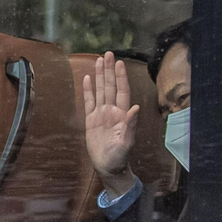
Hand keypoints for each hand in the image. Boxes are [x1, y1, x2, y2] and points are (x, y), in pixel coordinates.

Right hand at [83, 52, 139, 197]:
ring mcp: (101, 114)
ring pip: (100, 91)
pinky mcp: (91, 120)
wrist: (108, 166)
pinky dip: (88, 90)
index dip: (120, 77)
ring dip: (99, 76)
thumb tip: (136, 107)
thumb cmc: (119, 157)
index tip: (119, 63)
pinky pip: (88, 102)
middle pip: (110, 86)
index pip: (121, 91)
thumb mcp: (125, 143)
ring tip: (98, 61)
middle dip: (109, 70)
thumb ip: (130, 125)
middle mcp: (112, 111)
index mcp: (122, 114)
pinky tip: (86, 79)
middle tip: (108, 54)